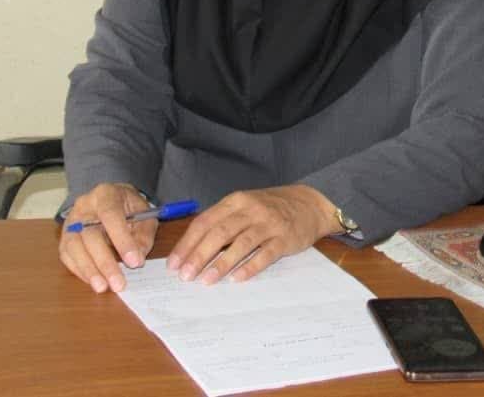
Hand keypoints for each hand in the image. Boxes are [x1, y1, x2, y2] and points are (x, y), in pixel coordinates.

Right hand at [58, 183, 156, 293]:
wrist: (109, 200)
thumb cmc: (128, 208)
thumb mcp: (144, 214)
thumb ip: (144, 234)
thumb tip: (138, 258)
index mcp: (105, 194)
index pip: (111, 215)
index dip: (122, 240)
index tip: (134, 262)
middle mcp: (83, 206)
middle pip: (90, 235)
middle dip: (105, 262)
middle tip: (118, 284)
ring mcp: (70, 222)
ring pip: (74, 247)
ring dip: (89, 270)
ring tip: (103, 287)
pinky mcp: (64, 237)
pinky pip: (67, 256)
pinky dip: (80, 271)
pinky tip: (93, 282)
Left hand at [167, 185, 336, 284]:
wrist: (309, 203)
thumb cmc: (270, 208)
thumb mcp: (244, 206)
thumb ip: (222, 222)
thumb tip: (192, 249)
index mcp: (235, 201)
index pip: (205, 222)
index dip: (187, 243)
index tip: (174, 264)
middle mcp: (250, 210)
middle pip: (220, 233)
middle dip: (199, 255)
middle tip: (185, 276)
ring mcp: (269, 223)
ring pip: (241, 243)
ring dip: (221, 263)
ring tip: (206, 280)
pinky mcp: (285, 238)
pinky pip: (265, 254)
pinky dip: (250, 267)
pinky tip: (237, 279)